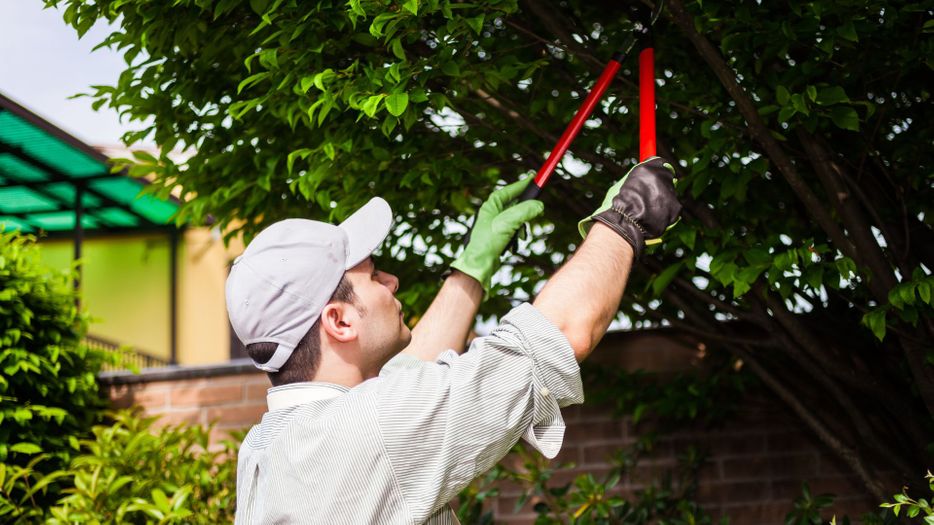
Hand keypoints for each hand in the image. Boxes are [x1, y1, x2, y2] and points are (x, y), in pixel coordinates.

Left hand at [451, 177, 543, 292]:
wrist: (479, 264)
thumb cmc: (487, 242)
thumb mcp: (508, 223)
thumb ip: (524, 211)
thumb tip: (539, 205)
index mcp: (491, 205)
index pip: (509, 190)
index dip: (522, 184)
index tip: (534, 178)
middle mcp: (492, 213)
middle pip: (515, 205)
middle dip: (525, 210)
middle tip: (537, 210)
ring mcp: (495, 225)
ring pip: (516, 219)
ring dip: (521, 227)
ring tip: (520, 235)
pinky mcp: (498, 236)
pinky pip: (514, 231)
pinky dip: (517, 236)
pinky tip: (514, 243)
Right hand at [577, 156, 680, 257]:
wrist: (626, 222)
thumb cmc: (621, 204)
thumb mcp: (625, 183)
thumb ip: (639, 177)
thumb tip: (647, 173)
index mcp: (647, 168)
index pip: (661, 164)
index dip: (658, 172)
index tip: (657, 177)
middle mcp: (661, 176)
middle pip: (667, 179)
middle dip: (661, 187)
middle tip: (650, 198)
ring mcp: (670, 191)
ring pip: (670, 194)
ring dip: (662, 201)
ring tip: (648, 210)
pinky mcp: (676, 205)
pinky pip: (673, 208)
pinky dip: (666, 213)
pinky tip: (654, 217)